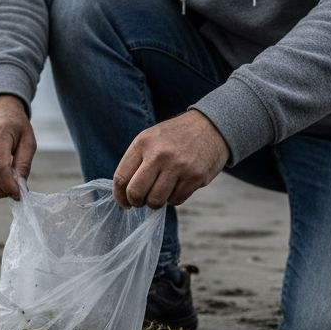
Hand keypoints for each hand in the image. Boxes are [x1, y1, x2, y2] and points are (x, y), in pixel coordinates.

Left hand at [113, 111, 228, 208]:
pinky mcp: (195, 177)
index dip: (119, 196)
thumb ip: (136, 161)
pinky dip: (173, 198)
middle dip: (136, 202)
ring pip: (156, 201)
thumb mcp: (151, 138)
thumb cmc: (176, 137)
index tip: (124, 202)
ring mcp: (178, 166)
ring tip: (159, 193)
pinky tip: (176, 186)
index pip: (121, 178)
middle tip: (140, 202)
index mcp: (143, 143)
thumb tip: (123, 191)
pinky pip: (176, 200)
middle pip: (136, 193)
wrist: (211, 126)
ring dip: (155, 202)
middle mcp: (159, 154)